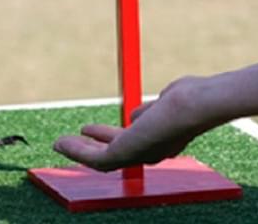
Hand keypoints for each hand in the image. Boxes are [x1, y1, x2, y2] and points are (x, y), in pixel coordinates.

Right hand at [54, 77, 218, 171]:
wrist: (196, 105)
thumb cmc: (189, 99)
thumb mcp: (163, 104)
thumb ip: (149, 112)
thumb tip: (136, 115)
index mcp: (158, 140)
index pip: (129, 142)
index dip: (109, 137)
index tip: (94, 131)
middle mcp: (147, 152)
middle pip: (113, 152)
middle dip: (92, 147)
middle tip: (76, 138)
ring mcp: (137, 155)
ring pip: (100, 158)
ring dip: (78, 152)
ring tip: (61, 143)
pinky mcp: (125, 155)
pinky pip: (94, 159)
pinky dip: (75, 152)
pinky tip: (61, 142)